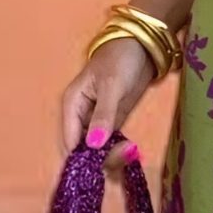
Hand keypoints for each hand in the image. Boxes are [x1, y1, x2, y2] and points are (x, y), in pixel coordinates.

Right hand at [58, 38, 157, 165]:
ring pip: (98, 150)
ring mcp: (98, 121)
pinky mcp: (114, 122)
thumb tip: (93, 145)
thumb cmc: (121, 59)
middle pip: (83, 149)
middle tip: (123, 156)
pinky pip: (112, 143)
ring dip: (112, 157)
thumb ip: (103, 115)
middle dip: (100, 158)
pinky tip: (131, 152)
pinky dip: (120, 151)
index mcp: (72, 105)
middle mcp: (81, 117)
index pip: (70, 141)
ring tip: (130, 153)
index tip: (102, 165)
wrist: (142, 46)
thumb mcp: (111, 86)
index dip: (82, 158)